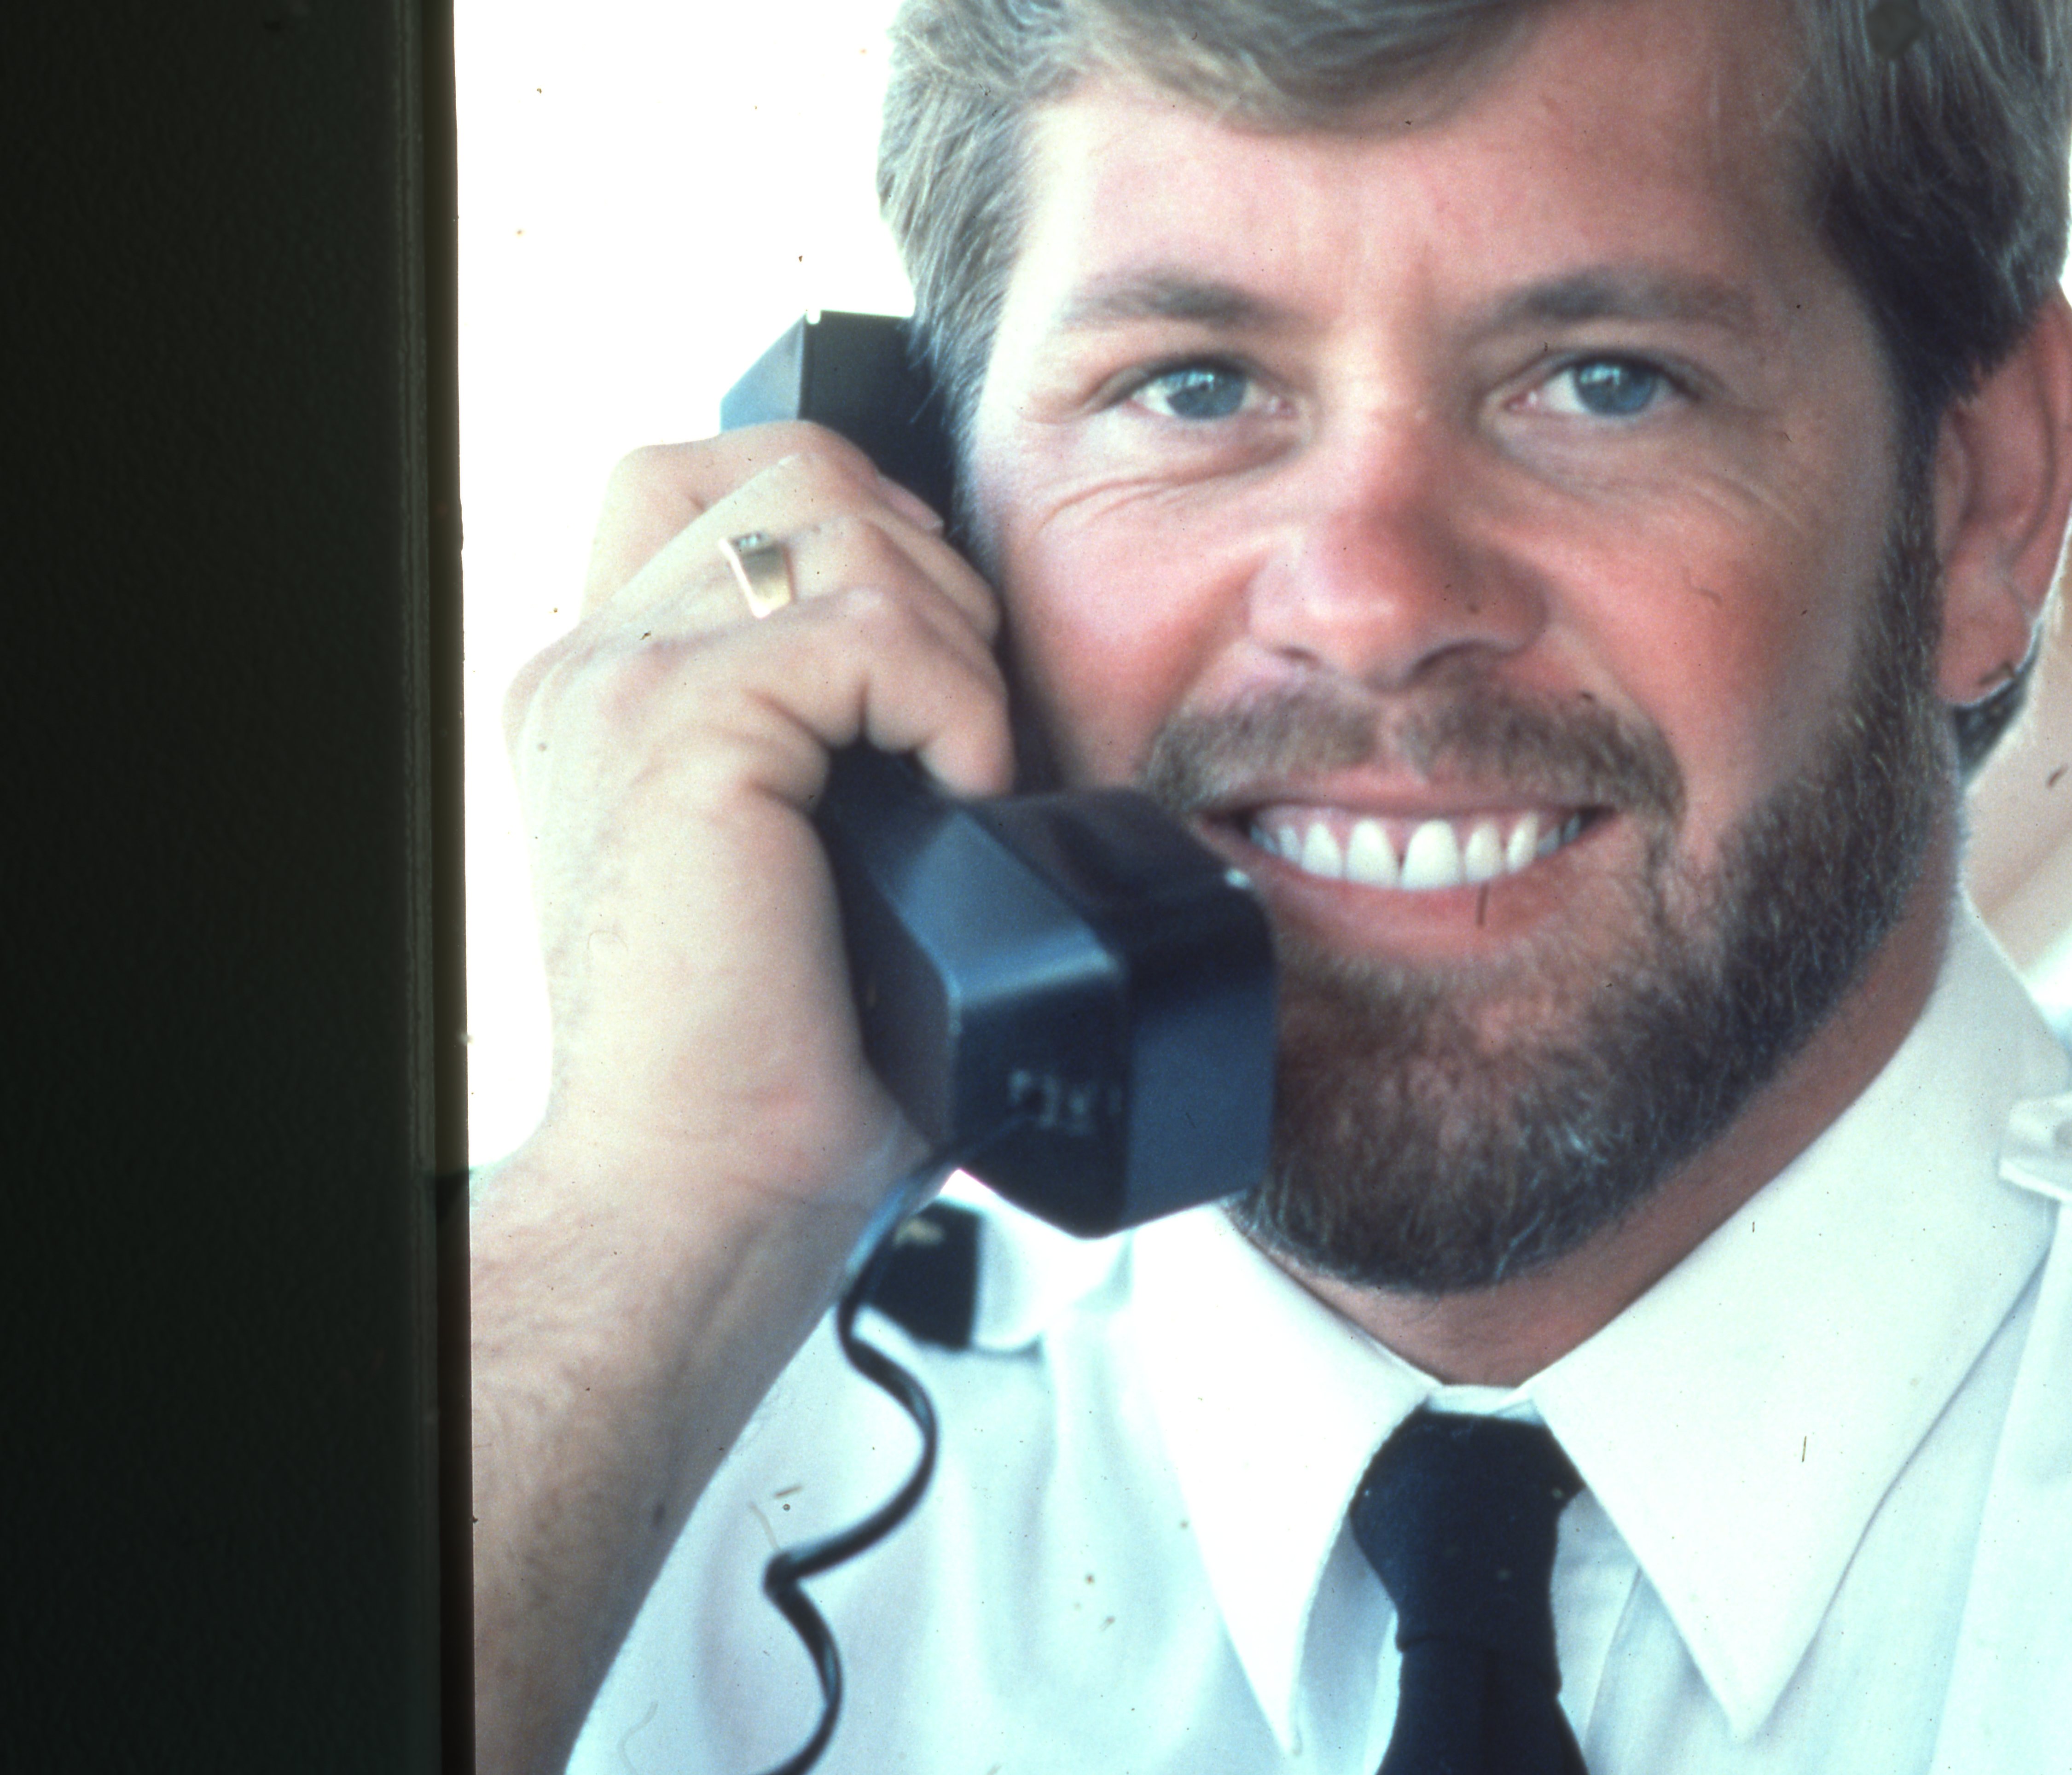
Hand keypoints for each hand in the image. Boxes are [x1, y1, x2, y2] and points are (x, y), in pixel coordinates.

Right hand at [499, 420, 1010, 1229]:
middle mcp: (593, 664)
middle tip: (964, 724)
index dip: (860, 516)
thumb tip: (969, 675)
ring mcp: (622, 684)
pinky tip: (962, 797)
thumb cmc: (776, 1059)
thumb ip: (837, 736)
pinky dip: (956, 705)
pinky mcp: (682, 728)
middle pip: (800, 467)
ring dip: (953, 644)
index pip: (726, 474)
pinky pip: (874, 628)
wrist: (701, 1188)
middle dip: (931, 574)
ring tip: (961, 770)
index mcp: (608, 687)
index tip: (932, 654)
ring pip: (848, 527)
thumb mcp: (807, 855)